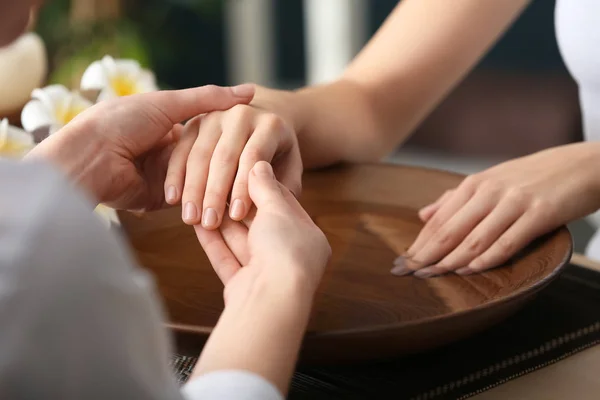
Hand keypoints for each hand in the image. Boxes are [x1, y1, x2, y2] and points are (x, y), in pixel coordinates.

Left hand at [24, 84, 254, 210]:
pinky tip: (227, 197)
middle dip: (224, 163)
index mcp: (165, 125)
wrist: (90, 158)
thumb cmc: (121, 122)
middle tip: (253, 165)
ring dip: (215, 183)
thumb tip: (250, 90)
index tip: (251, 136)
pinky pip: (187, 199)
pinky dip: (203, 198)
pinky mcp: (159, 200)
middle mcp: (165, 151)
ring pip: (199, 180)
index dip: (227, 135)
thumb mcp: (167, 103)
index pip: (205, 131)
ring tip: (244, 182)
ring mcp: (163, 177)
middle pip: (205, 158)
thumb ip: (207, 99)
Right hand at [164, 104, 301, 229]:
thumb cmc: (280, 155)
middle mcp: (241, 115)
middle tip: (209, 222)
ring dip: (193, 189)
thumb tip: (260, 205)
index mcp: (270, 124)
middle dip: (215, 193)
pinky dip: (175, 175)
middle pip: (224, 156)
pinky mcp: (194, 122)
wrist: (265, 119)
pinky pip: (181, 150)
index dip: (243, 187)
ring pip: (200, 154)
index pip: (253, 157)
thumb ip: (281, 187)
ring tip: (191, 218)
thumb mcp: (291, 168)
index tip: (236, 216)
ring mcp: (215, 116)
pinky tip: (173, 200)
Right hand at [195, 161, 329, 304]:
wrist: (272, 300)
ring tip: (202, 199)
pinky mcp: (243, 287)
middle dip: (237, 205)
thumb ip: (267, 188)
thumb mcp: (278, 210)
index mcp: (309, 239)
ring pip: (240, 242)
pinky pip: (226, 259)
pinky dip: (213, 241)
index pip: (284, 205)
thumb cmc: (285, 251)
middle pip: (259, 225)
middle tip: (216, 183)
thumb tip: (259, 165)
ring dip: (221, 222)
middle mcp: (290, 257)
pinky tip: (197, 223)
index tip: (243, 170)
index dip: (263, 186)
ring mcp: (266, 274)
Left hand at [393, 142, 599, 276]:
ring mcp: (515, 202)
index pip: (439, 220)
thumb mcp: (491, 181)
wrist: (583, 164)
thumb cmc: (534, 177)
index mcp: (475, 184)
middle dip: (426, 255)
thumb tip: (423, 215)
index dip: (418, 243)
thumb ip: (456, 200)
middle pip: (450, 230)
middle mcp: (490, 191)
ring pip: (474, 238)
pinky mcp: (540, 213)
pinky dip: (486, 259)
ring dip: (450, 261)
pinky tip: (469, 271)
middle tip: (406, 274)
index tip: (401, 263)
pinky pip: (508, 242)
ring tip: (431, 277)